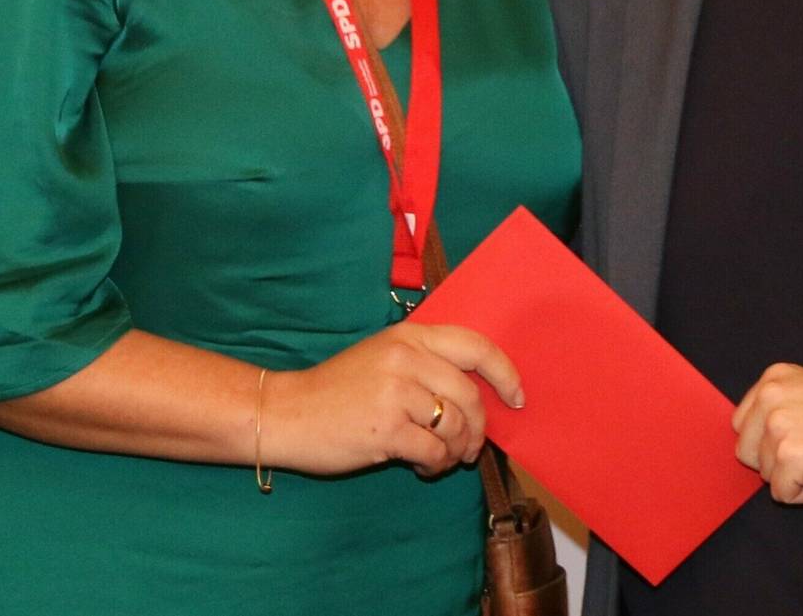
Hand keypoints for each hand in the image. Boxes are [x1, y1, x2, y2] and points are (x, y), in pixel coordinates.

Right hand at [268, 323, 523, 476]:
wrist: (286, 412)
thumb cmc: (336, 391)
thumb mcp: (382, 358)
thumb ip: (425, 364)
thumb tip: (478, 395)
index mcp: (409, 336)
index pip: (476, 346)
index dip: (504, 374)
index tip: (516, 398)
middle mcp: (405, 357)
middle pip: (470, 394)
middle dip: (478, 428)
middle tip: (469, 448)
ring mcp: (396, 391)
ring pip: (456, 426)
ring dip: (456, 451)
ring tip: (440, 459)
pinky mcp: (387, 428)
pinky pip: (434, 451)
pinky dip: (435, 465)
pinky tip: (419, 466)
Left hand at [730, 362, 802, 503]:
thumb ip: (782, 406)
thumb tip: (753, 438)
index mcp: (775, 378)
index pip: (743, 425)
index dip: (770, 442)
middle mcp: (771, 397)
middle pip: (747, 452)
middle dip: (777, 462)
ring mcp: (779, 426)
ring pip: (765, 475)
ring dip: (795, 476)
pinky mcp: (791, 456)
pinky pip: (781, 494)